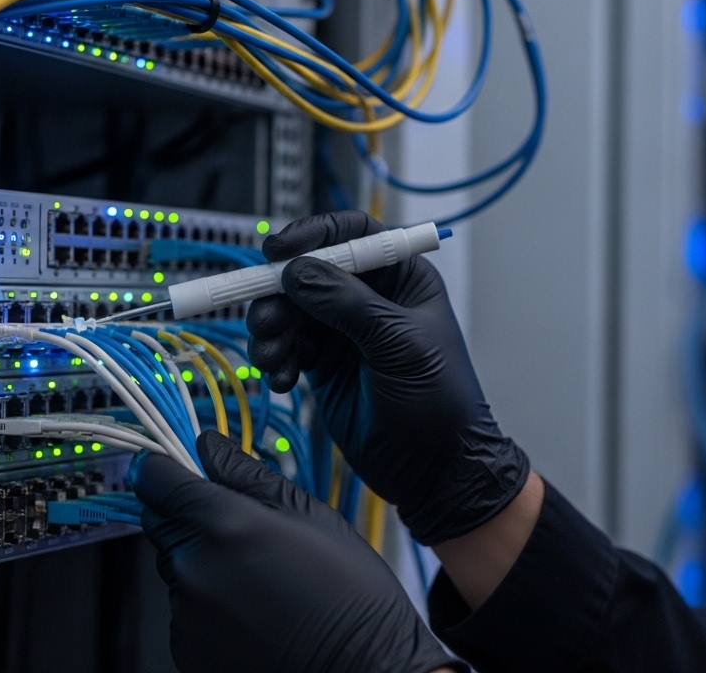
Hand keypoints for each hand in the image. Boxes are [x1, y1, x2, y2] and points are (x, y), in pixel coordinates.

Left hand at [133, 431, 463, 672]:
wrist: (360, 670)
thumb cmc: (347, 596)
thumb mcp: (310, 516)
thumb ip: (248, 475)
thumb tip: (209, 446)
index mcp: (222, 525)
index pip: (155, 478)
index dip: (165, 467)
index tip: (179, 466)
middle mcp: (193, 568)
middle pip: (161, 521)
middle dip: (190, 514)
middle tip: (243, 528)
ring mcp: (186, 613)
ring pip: (175, 564)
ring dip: (201, 560)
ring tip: (259, 577)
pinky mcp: (186, 647)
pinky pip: (184, 607)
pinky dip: (208, 601)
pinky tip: (252, 608)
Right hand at [247, 211, 529, 544]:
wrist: (435, 470)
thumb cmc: (440, 404)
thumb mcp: (398, 345)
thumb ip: (347, 304)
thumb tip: (298, 271)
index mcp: (402, 278)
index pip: (353, 234)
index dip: (313, 234)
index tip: (279, 251)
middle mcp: (369, 298)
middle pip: (308, 271)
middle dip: (279, 292)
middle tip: (265, 319)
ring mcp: (343, 331)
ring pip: (288, 309)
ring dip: (270, 328)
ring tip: (273, 357)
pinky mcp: (322, 364)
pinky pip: (284, 346)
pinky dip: (274, 358)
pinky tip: (281, 381)